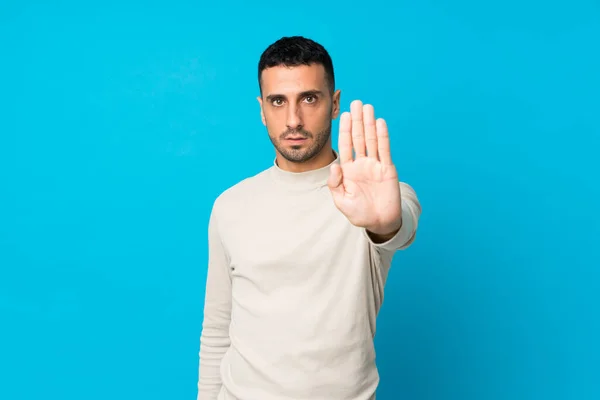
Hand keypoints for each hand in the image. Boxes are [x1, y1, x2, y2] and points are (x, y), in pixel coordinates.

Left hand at [327, 100, 402, 235]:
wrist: (379, 222)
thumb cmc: (359, 213)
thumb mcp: (341, 201)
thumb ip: (335, 183)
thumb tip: (334, 165)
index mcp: (348, 170)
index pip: (345, 145)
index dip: (344, 129)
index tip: (343, 114)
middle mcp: (361, 164)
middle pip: (358, 137)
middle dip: (357, 120)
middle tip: (356, 102)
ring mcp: (375, 165)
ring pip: (371, 140)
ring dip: (369, 123)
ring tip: (368, 107)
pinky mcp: (387, 169)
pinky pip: (384, 150)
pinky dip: (382, 136)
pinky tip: (380, 123)